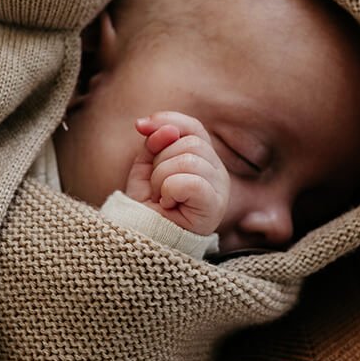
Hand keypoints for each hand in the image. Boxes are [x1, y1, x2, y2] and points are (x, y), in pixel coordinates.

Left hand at [124, 111, 229, 235]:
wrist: (144, 239)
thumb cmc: (148, 207)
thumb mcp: (146, 168)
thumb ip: (154, 143)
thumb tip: (160, 126)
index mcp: (205, 160)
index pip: (193, 127)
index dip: (167, 121)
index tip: (140, 126)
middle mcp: (218, 173)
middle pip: (190, 142)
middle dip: (160, 161)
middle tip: (155, 187)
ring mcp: (220, 190)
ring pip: (188, 159)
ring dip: (161, 178)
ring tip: (161, 197)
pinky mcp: (215, 206)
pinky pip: (190, 181)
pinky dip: (170, 190)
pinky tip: (169, 204)